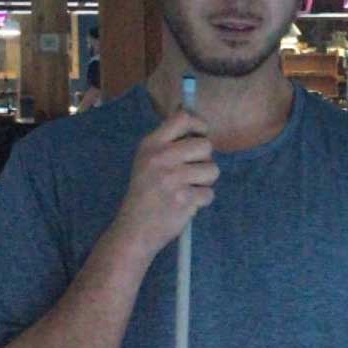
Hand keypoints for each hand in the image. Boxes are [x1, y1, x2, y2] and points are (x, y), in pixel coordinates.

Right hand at [113, 108, 218, 258]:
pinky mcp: (183, 198)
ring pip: (213, 170)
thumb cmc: (146, 194)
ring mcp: (172, 177)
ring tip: (187, 189)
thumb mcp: (147, 161)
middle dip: (205, 160)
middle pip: (205, 145)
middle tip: (191, 173)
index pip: (183, 118)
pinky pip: (209, 193)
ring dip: (205, 182)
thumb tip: (200, 126)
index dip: (199, 126)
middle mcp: (161, 157)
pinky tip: (185, 204)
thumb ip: (170, 143)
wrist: (134, 229)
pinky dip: (201, 201)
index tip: (200, 136)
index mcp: (151, 144)